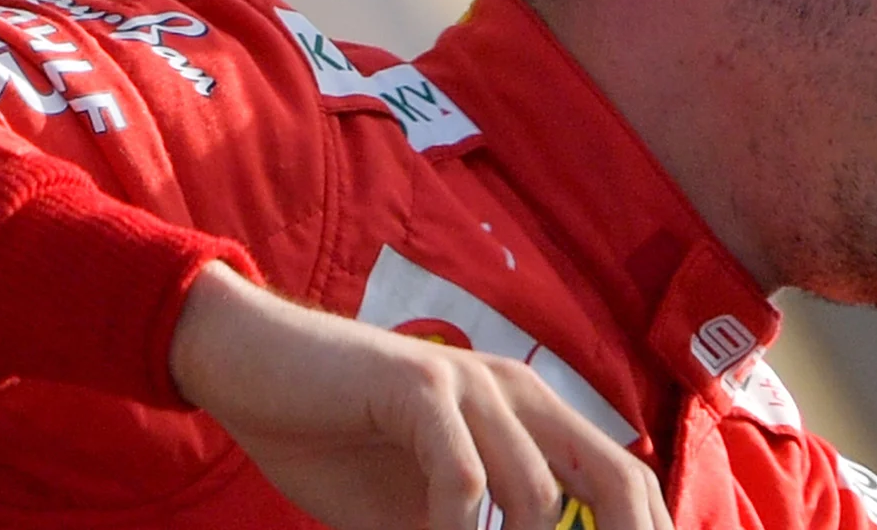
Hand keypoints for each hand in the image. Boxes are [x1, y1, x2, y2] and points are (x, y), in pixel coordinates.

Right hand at [169, 261, 673, 529]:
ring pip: (539, 494)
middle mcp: (522, 395)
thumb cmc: (337, 440)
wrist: (251, 364)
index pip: (626, 483)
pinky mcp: (422, 386)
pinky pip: (463, 478)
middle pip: (618, 481)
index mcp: (535, 418)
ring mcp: (475, 385)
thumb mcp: (417, 512)